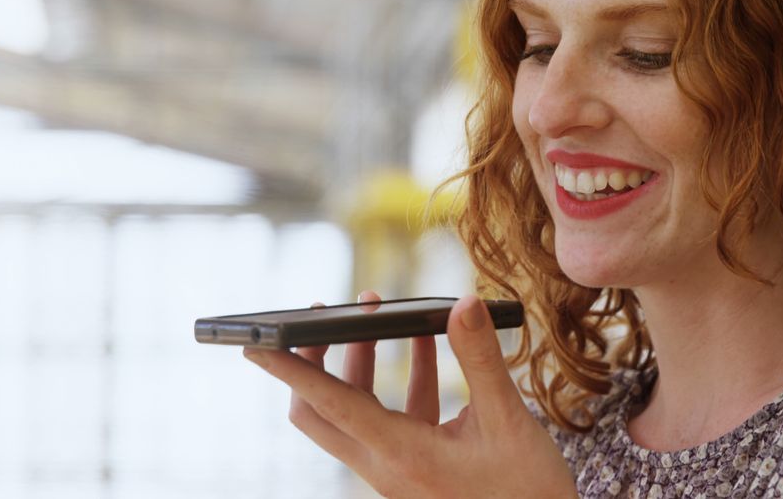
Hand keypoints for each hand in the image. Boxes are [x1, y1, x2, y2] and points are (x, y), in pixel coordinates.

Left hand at [244, 292, 578, 498]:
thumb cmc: (527, 491)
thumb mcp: (508, 420)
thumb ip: (481, 359)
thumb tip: (463, 303)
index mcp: (400, 453)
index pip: (328, 402)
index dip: (289, 368)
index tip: (255, 342)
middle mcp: (385, 464)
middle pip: (318, 412)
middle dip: (313, 361)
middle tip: (324, 317)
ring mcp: (396, 470)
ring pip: (351, 414)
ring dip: (358, 364)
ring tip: (376, 314)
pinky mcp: (413, 469)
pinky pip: (388, 419)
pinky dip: (398, 382)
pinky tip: (424, 345)